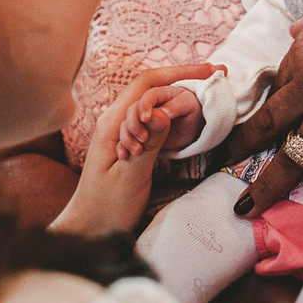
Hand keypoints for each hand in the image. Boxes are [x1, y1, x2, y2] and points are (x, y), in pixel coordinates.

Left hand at [50, 63, 221, 236]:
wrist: (86, 231)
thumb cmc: (105, 210)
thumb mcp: (130, 178)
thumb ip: (149, 144)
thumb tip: (164, 110)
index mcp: (111, 124)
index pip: (147, 83)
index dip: (180, 71)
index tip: (210, 72)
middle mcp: (113, 120)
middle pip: (150, 86)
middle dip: (182, 75)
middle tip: (216, 72)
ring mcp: (118, 130)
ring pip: (150, 100)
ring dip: (177, 92)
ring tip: (205, 87)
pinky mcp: (126, 141)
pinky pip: (149, 117)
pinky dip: (169, 110)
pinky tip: (185, 111)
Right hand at [117, 86, 204, 158]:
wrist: (194, 128)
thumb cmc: (193, 112)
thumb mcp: (189, 107)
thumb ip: (176, 107)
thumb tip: (160, 112)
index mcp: (160, 93)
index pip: (148, 96)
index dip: (144, 106)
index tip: (146, 119)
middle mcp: (147, 106)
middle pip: (132, 111)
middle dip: (134, 125)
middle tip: (144, 139)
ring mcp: (140, 120)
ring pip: (126, 125)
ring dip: (127, 137)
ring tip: (137, 151)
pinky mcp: (138, 134)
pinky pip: (125, 139)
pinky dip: (122, 147)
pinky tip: (123, 156)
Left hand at [226, 0, 302, 249]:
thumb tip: (295, 30)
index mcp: (301, 55)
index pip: (279, 84)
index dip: (277, 97)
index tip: (275, 109)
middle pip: (269, 125)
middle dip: (242, 148)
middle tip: (222, 167)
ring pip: (292, 157)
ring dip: (266, 186)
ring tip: (244, 209)